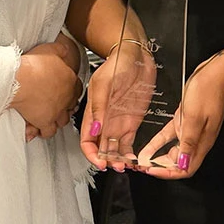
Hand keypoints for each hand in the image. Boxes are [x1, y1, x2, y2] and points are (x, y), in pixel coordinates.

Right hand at [12, 48, 80, 140]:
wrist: (20, 79)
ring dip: (56, 119)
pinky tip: (37, 129)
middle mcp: (66, 97)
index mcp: (69, 80)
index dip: (70, 90)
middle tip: (56, 104)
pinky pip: (48, 131)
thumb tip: (65, 49)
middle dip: (65, 106)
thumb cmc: (33, 64)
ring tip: (48, 117)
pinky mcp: (44, 121)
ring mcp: (56, 111)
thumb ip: (61, 50)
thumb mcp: (51, 49)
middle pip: (71, 106)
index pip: (77, 88)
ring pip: (63, 120)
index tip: (65, 90)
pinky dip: (43, 131)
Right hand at [80, 41, 161, 170]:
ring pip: (115, 149)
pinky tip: (135, 160)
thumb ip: (99, 108)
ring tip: (127, 166)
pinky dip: (130, 154)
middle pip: (101, 149)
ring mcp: (119, 123)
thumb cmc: (117, 64)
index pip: (87, 141)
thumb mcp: (104, 83)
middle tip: (118, 167)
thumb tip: (95, 129)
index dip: (92, 154)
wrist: (136, 56)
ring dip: (118, 160)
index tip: (101, 162)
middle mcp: (105, 121)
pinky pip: (129, 143)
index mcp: (93, 114)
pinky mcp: (132, 122)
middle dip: (107, 161)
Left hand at [136, 54, 223, 178]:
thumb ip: (188, 142)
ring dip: (158, 157)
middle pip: (178, 162)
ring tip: (142, 160)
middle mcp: (197, 140)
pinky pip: (170, 136)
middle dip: (161, 168)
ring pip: (172, 151)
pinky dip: (158, 143)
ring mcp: (191, 131)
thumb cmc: (206, 93)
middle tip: (143, 167)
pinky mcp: (186, 121)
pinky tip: (147, 147)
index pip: (185, 168)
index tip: (152, 171)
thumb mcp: (194, 118)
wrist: (216, 74)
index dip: (169, 173)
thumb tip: (183, 164)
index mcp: (202, 143)